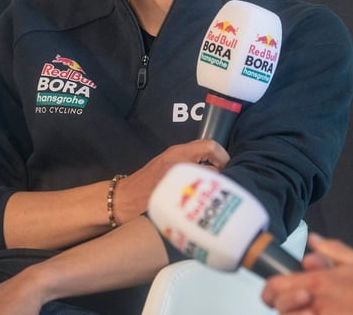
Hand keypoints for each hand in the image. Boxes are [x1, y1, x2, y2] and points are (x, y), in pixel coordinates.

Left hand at [113, 139, 228, 222]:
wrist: (120, 203)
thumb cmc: (142, 203)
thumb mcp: (172, 198)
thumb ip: (196, 189)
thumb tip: (220, 186)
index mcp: (178, 158)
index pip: (210, 149)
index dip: (225, 161)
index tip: (232, 178)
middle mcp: (177, 154)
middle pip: (208, 148)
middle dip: (222, 162)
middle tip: (229, 182)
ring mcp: (173, 158)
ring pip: (202, 155)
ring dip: (213, 167)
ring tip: (220, 186)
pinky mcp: (170, 164)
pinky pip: (194, 162)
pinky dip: (203, 170)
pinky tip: (205, 188)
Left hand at [261, 234, 352, 314]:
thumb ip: (330, 249)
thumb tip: (313, 241)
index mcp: (318, 282)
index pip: (276, 287)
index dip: (270, 289)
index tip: (275, 290)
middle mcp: (316, 303)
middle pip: (280, 309)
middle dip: (283, 305)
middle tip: (295, 301)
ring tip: (309, 310)